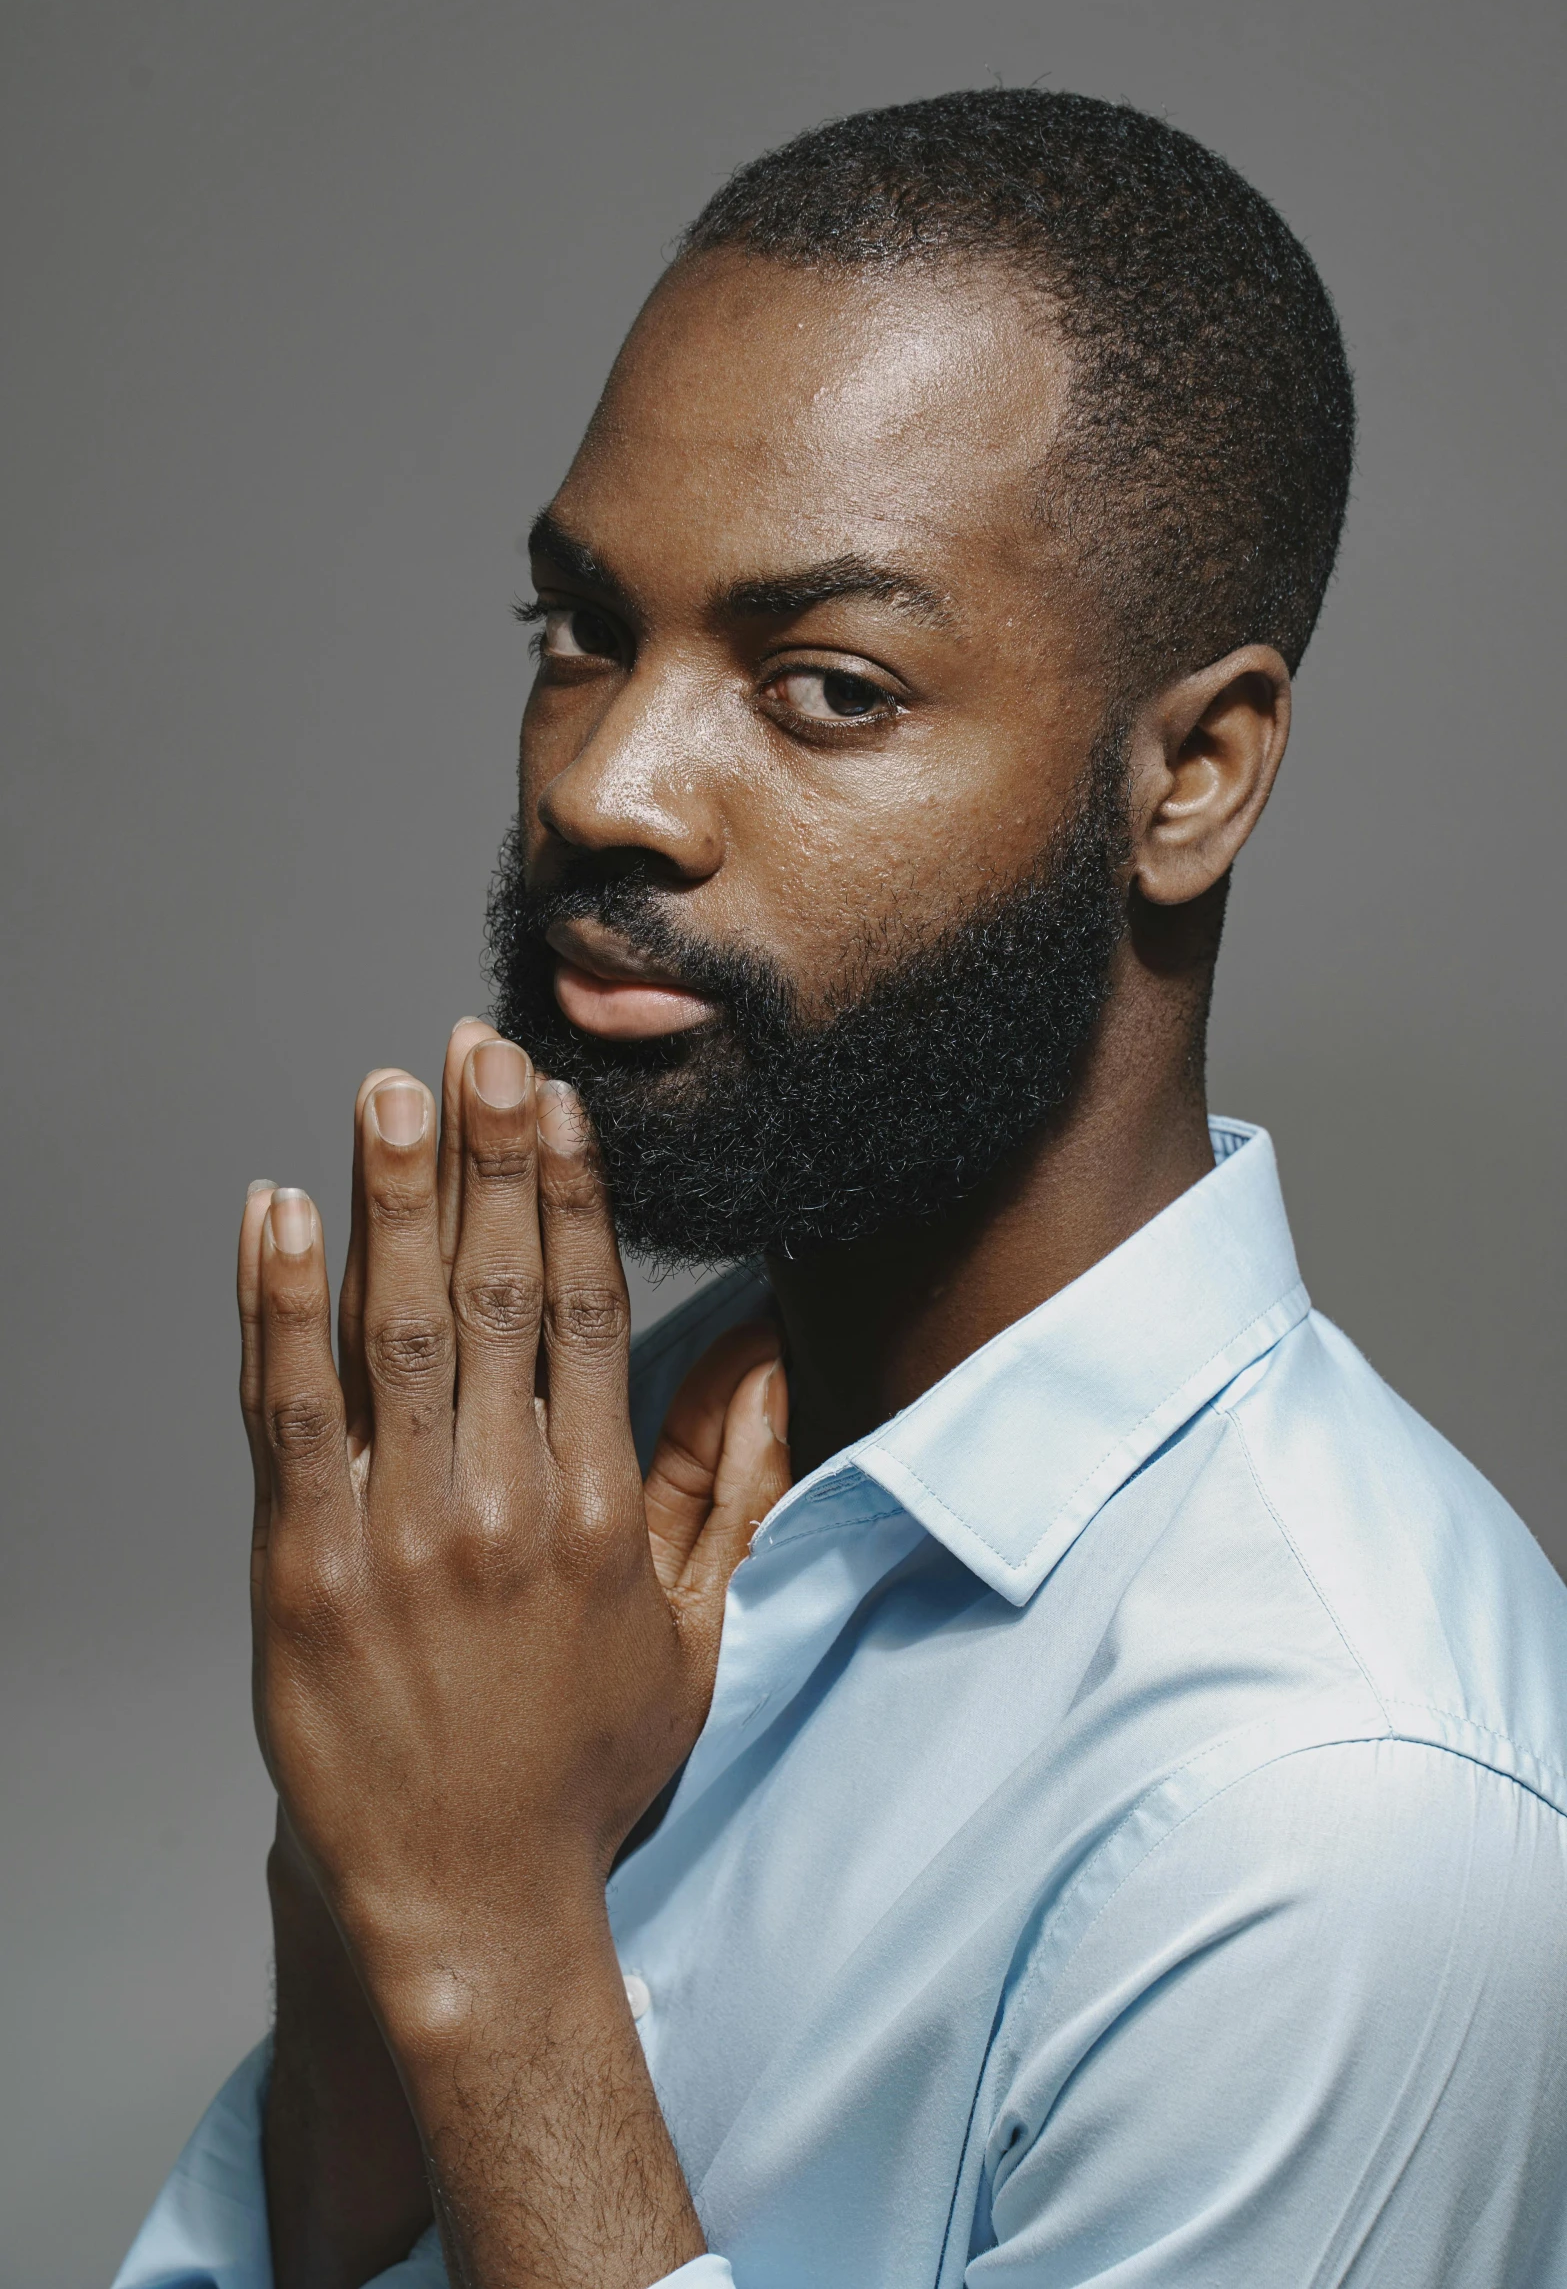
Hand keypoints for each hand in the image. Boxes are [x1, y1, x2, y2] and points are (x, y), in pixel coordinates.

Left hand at [239, 1024, 790, 2286]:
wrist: (467, 1898)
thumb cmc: (583, 1767)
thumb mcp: (696, 1636)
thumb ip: (734, 1490)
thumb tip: (765, 1360)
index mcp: (602, 1510)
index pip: (584, 1313)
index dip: (569, 1197)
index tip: (559, 1106)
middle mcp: (508, 1504)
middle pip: (495, 1293)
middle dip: (488, 1158)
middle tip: (477, 1049)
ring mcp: (402, 1534)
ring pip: (399, 1330)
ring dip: (395, 1199)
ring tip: (389, 1090)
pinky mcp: (305, 1571)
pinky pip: (290, 1415)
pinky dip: (279, 1311)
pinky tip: (278, 1218)